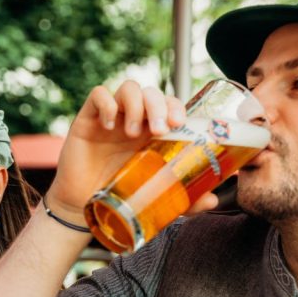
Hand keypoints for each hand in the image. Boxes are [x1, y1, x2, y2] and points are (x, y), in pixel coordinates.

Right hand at [48, 82, 188, 216]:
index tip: (180, 123)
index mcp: (153, 133)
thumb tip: (212, 200)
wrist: (84, 208)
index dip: (176, 106)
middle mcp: (134, 120)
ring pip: (129, 88)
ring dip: (135, 104)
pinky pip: (98, 95)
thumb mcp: (157, 198)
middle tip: (158, 129)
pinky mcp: (87, 120)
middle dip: (158, 106)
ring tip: (132, 133)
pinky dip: (106, 104)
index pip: (169, 104)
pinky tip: (108, 126)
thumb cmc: (120, 197)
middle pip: (152, 93)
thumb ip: (185, 201)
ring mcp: (111, 118)